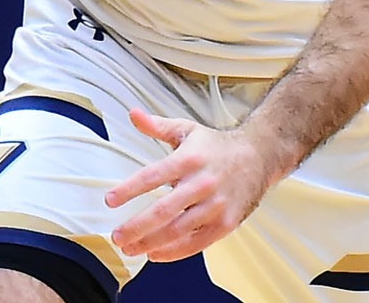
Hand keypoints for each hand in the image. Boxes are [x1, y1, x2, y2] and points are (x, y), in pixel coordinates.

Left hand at [105, 108, 286, 262]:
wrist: (259, 157)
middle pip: (163, 210)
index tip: (110, 200)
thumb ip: (157, 126)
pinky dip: (174, 252)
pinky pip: (196, 243)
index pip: (152, 176)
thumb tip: (133, 114)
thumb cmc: (217, 146)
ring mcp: (215, 206)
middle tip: (116, 236)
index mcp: (189, 160)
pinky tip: (155, 254)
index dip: (129, 189)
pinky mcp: (225, 224)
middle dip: (136, 226)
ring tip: (130, 248)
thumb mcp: (187, 130)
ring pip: (178, 230)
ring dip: (150, 243)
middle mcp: (201, 183)